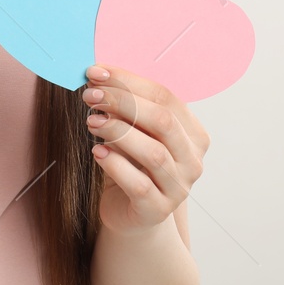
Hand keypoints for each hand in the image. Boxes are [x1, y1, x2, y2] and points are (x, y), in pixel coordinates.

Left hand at [82, 65, 209, 236]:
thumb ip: (125, 108)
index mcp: (193, 134)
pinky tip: (97, 151)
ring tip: (91, 121)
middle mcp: (192, 161)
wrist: (130, 212)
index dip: (128, 81)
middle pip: (163, 121)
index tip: (96, 72)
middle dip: (122, 102)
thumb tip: (98, 77)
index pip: (165, 97)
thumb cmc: (132, 165)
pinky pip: (139, 184)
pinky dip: (115, 164)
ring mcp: (179, 188)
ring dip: (118, 131)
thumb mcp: (132, 132)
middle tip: (90, 95)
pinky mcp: (157, 210)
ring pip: (154, 153)